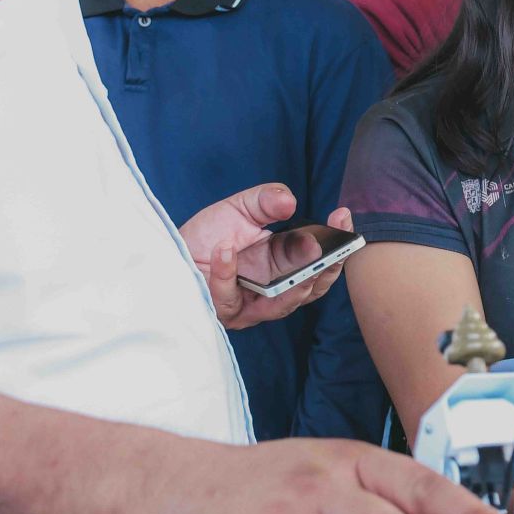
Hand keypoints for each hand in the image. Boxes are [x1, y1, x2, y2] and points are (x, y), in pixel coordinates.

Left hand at [182, 182, 352, 327]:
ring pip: (280, 305)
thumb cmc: (208, 235)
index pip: (322, 265)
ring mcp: (250, 307)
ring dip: (290, 284)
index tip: (342, 215)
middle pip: (311, 291)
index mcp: (287, 268)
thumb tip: (289, 202)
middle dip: (323, 269)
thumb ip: (266, 201)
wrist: (171, 252)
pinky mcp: (223, 312)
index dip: (337, 244)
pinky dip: (227, 273)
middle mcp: (274, 293)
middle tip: (326, 244)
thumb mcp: (241, 209)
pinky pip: (229, 297)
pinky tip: (225, 249)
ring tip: (299, 254)